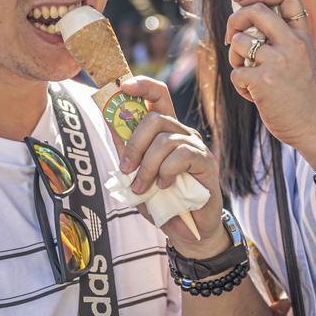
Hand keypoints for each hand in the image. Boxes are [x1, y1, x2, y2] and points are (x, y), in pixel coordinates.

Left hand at [118, 76, 225, 257]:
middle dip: (134, 145)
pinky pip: (181, 155)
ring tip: (142, 188)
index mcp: (165, 130)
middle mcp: (182, 132)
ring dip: (147, 167)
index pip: (158, 95)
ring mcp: (196, 146)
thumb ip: (126, 151)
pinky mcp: (206, 162)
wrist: (186, 230)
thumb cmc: (161, 200)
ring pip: (165, 140)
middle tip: (126, 170)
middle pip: (155, 118)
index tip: (122, 86)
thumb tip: (109, 122)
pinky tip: (164, 187)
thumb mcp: (136, 175)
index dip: (141, 85)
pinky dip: (166, 172)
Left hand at [225, 0, 315, 158]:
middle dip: (234, 19)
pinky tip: (254, 96)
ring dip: (235, 59)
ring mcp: (278, 61)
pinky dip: (240, 85)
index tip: (243, 0)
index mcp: (303, 36)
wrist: (315, 128)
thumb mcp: (300, 59)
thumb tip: (245, 14)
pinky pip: (236, 72)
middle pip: (255, 10)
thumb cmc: (302, 96)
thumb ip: (280, 39)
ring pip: (239, 42)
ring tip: (248, 76)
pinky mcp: (264, 81)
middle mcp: (293, 44)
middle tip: (230, 37)